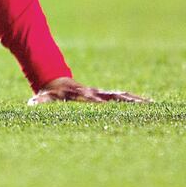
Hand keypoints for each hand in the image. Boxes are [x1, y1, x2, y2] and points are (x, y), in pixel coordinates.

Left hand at [28, 77, 150, 104]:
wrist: (54, 79)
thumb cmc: (49, 93)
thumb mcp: (42, 97)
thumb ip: (38, 101)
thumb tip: (31, 103)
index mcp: (80, 94)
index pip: (92, 99)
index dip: (100, 102)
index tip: (111, 106)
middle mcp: (93, 93)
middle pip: (113, 97)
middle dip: (128, 101)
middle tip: (145, 106)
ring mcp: (100, 93)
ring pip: (121, 96)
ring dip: (136, 100)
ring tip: (154, 105)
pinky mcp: (104, 95)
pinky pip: (122, 98)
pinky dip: (135, 100)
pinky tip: (149, 104)